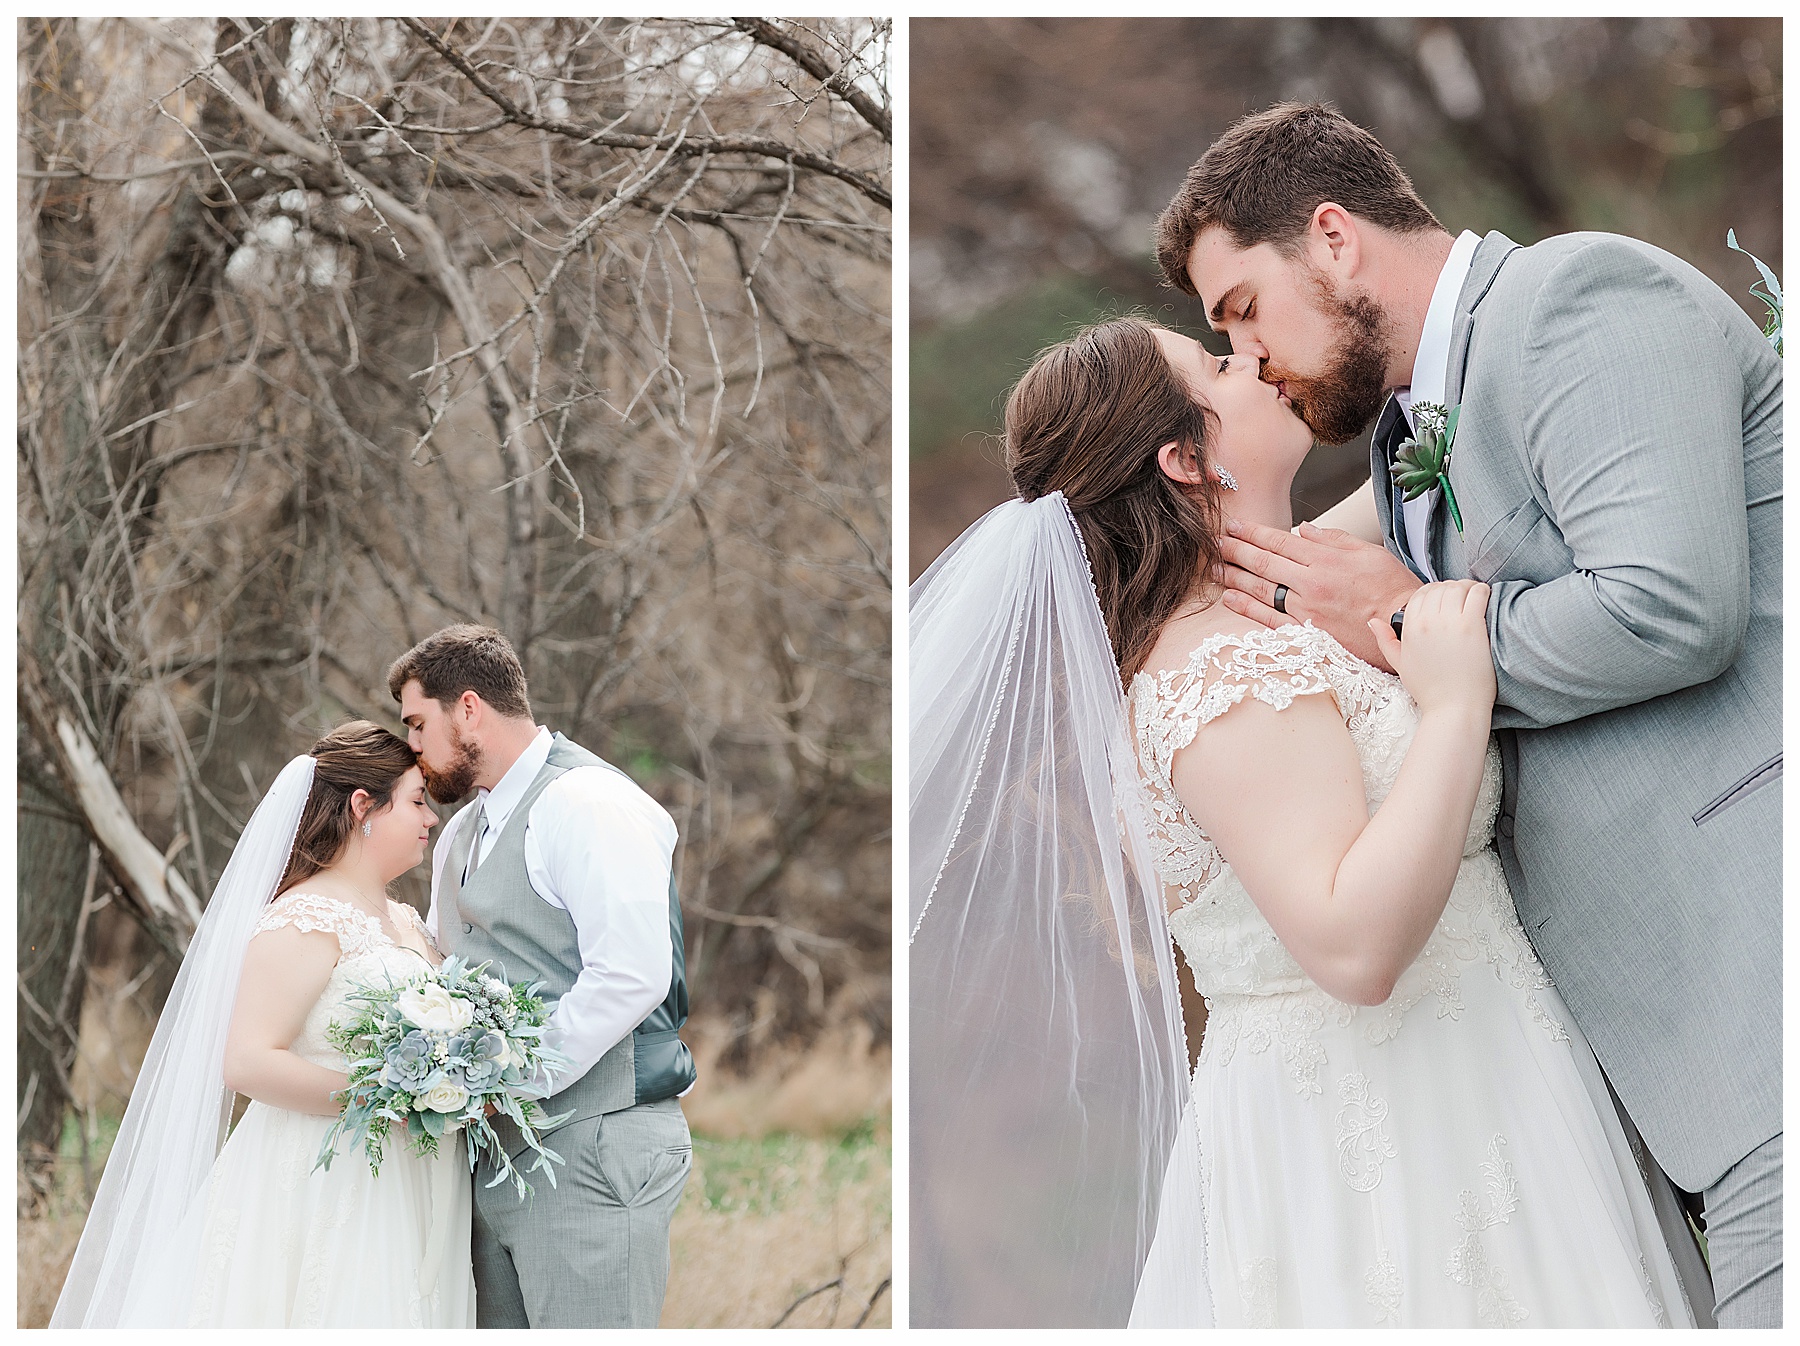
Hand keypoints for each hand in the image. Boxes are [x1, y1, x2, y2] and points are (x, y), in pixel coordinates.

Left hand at [1219, 518, 1422, 671]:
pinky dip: (1246, 607)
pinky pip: (1268, 618)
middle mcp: (1311, 582)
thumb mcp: (1367, 552)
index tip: (1232, 525)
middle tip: (1212, 542)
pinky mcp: (1305, 632)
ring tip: (1213, 567)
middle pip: (1263, 562)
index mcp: (1325, 558)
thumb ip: (1332, 538)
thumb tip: (1303, 528)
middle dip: (1234, 550)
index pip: (1279, 541)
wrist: (1404, 625)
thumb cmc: (1391, 587)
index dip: (1252, 532)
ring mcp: (1306, 609)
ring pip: (1260, 588)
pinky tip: (1229, 598)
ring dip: (1233, 576)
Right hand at [1368, 581, 1495, 716]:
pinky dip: (1482, 591)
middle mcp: (1427, 621)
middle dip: (1450, 589)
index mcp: (1409, 628)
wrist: (1454, 709)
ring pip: (1458, 587)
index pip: (1420, 594)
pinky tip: (1485, 599)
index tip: (1444, 601)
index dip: (1433, 593)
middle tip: (1461, 599)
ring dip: (1467, 588)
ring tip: (1473, 598)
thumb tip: (1373, 621)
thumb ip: (1385, 641)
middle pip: (1439, 588)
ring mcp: (1450, 622)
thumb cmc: (1429, 690)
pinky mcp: (1472, 626)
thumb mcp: (1399, 665)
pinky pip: (1478, 594)